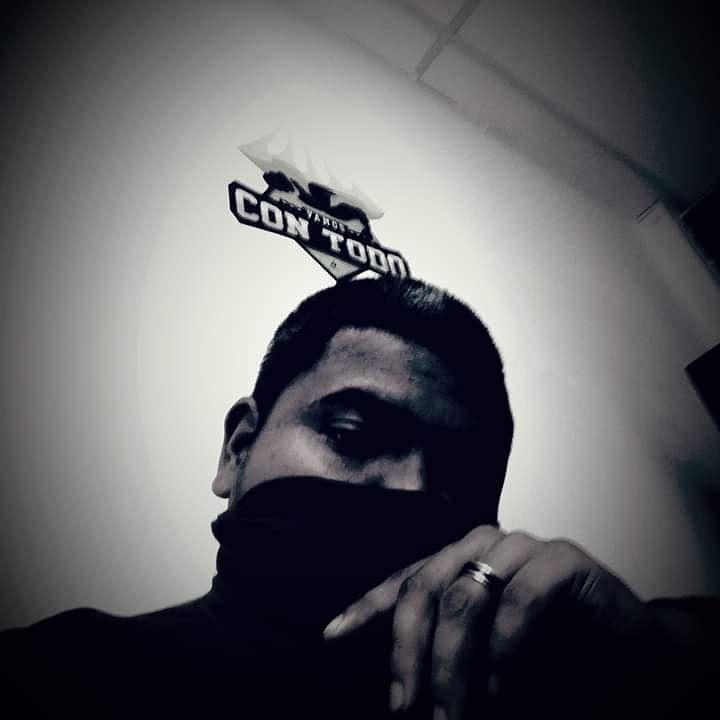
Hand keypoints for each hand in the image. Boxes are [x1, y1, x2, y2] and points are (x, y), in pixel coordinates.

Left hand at [323, 526, 670, 718]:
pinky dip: (505, 648)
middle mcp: (482, 545)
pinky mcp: (562, 559)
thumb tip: (400, 690)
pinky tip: (500, 686)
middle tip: (404, 709)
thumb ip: (446, 660)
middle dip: (408, 654)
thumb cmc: (550, 658)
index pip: (404, 581)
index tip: (333, 635)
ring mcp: (522, 547)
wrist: (628, 655)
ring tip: (450, 714)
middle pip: (425, 588)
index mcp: (459, 561)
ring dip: (452, 664)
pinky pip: (519, 597)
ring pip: (464, 595)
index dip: (366, 607)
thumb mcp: (482, 663)